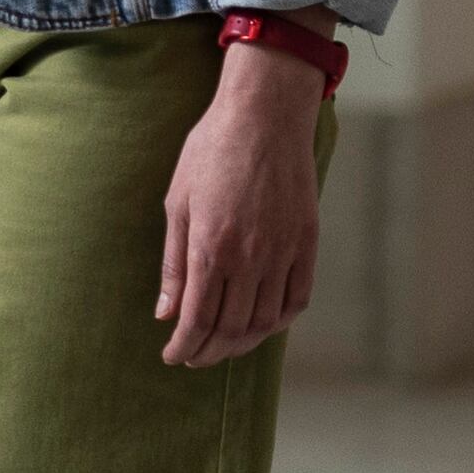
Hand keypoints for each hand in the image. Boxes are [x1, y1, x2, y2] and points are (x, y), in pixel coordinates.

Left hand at [156, 40, 323, 365]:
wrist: (264, 116)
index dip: (184, 346)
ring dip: (242, 343)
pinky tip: (262, 324)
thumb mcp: (177, 202)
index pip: (197, 319)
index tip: (173, 356)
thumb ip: (173, 263)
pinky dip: (280, 321)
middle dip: (209, 351)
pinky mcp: (307, 242)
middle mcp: (248, 258)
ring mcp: (282, 252)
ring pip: (265, 321)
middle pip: (231, 328)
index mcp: (209, 249)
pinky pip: (297, 298)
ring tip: (224, 346)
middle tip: (194, 357)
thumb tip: (166, 313)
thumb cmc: (211, 152)